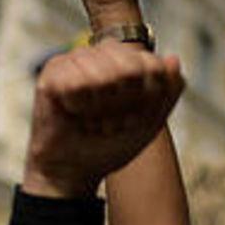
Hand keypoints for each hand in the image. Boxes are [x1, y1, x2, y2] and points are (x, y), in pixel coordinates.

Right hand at [22, 42, 182, 198]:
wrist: (75, 170)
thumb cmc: (110, 143)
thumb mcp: (150, 121)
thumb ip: (169, 90)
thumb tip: (174, 59)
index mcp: (126, 59)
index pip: (152, 65)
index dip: (147, 98)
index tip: (133, 116)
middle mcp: (101, 53)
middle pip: (130, 68)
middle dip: (124, 105)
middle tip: (110, 121)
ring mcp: (75, 60)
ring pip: (103, 75)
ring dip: (100, 109)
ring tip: (91, 118)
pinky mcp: (51, 73)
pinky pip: (76, 83)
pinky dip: (79, 106)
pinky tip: (72, 111)